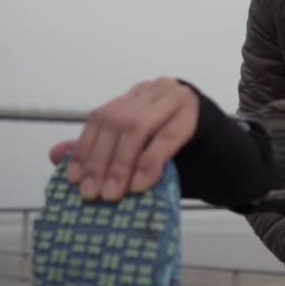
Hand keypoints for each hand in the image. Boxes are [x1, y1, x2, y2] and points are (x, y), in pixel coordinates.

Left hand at [49, 78, 199, 201]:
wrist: (229, 156)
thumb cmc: (179, 156)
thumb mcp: (136, 156)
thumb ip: (100, 152)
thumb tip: (55, 154)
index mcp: (135, 97)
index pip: (100, 119)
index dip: (84, 149)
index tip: (74, 180)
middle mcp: (153, 90)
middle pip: (116, 122)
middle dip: (101, 161)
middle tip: (93, 195)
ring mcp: (176, 98)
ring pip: (138, 126)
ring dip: (121, 163)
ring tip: (113, 194)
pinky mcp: (196, 113)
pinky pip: (167, 137)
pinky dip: (150, 162)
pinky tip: (140, 184)